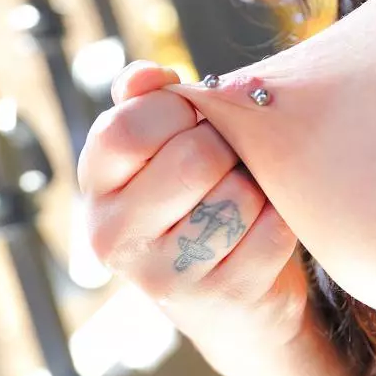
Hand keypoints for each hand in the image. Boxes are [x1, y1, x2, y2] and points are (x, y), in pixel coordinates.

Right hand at [77, 60, 309, 358]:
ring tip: (241, 196)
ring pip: (238, 195)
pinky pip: (272, 231)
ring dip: (253, 186)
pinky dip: (279, 220)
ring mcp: (166, 276)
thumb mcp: (157, 146)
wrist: (229, 298)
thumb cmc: (191, 195)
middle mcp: (116, 237)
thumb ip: (146, 100)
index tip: (193, 118)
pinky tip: (261, 228)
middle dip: (225, 147)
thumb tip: (147, 76)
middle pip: (194, 159)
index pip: (127, 129)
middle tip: (226, 160)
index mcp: (97, 187)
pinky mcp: (222, 299)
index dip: (176, 109)